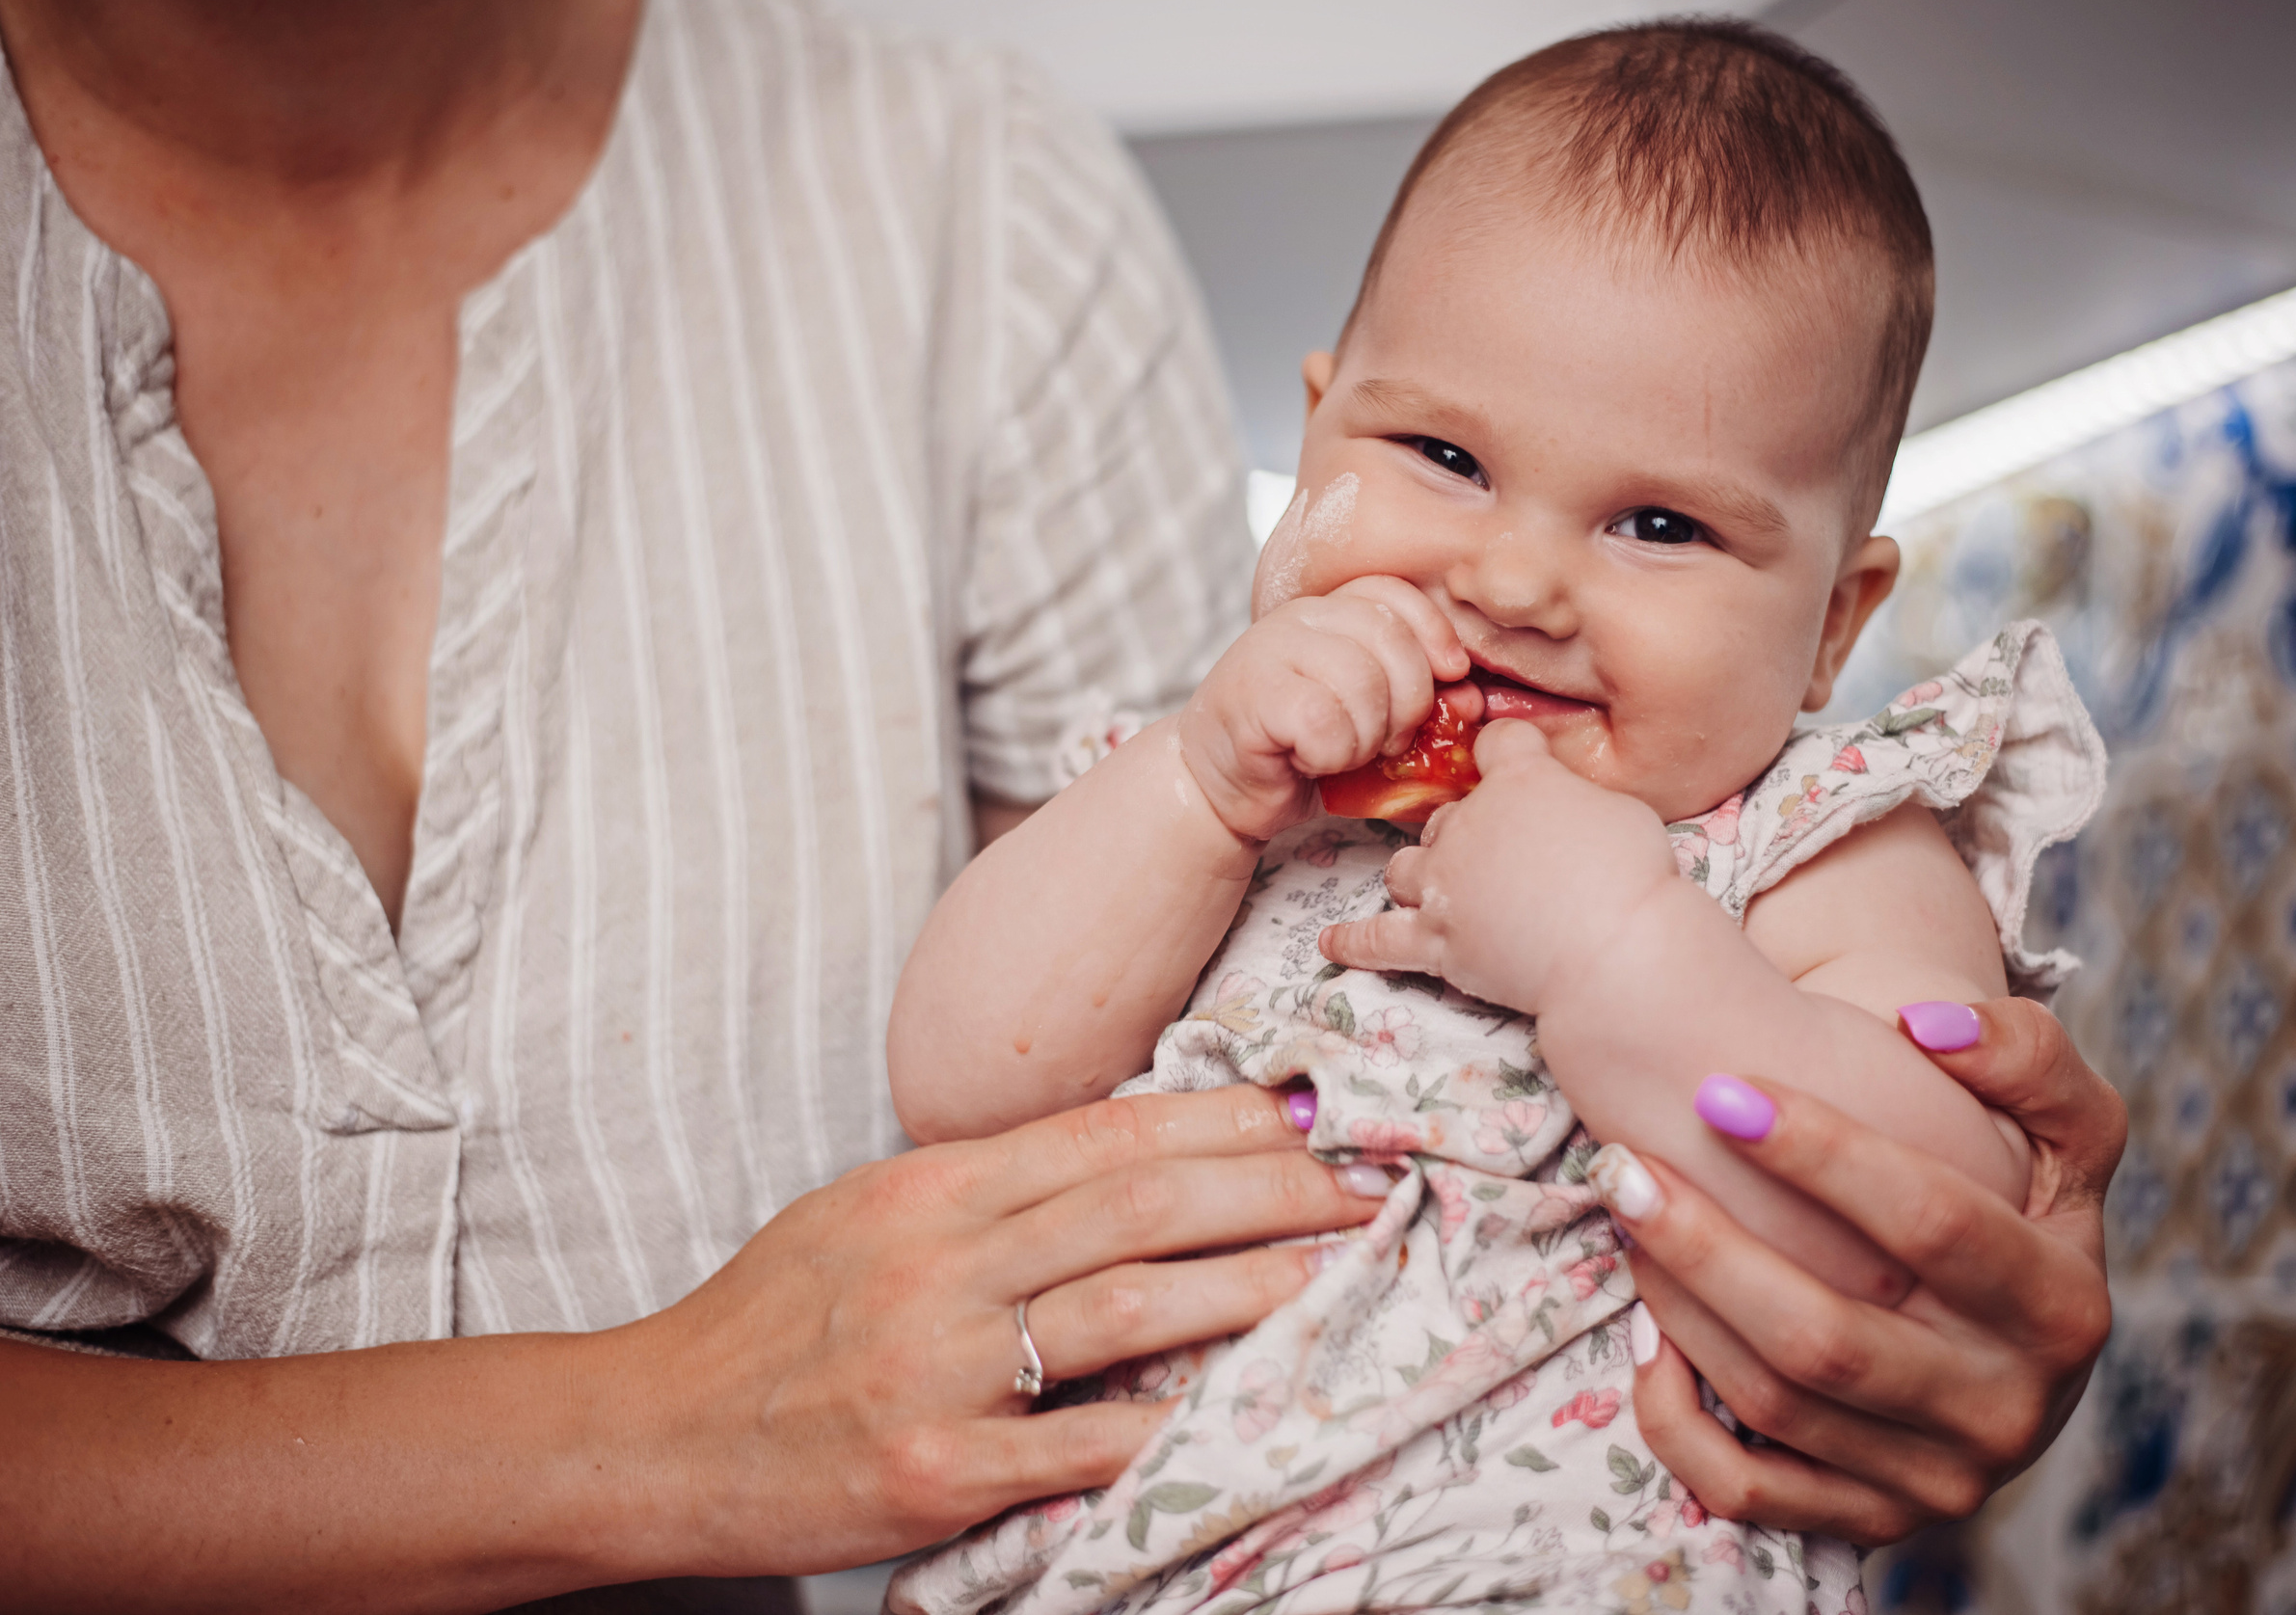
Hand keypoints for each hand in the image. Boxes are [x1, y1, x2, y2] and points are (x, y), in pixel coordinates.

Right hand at [611, 1084, 1391, 1576]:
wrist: (648, 1434)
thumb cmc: (766, 1322)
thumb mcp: (864, 1216)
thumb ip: (983, 1190)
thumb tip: (1117, 1157)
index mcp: (929, 1189)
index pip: (1102, 1132)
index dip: (1218, 1117)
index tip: (1307, 1107)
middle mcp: (938, 1262)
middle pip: (1134, 1205)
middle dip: (1265, 1187)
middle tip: (1364, 1182)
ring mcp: (936, 1367)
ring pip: (1122, 1307)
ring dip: (1244, 1288)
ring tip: (1336, 1273)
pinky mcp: (930, 1470)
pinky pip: (1071, 1446)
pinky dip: (1160, 1427)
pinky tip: (1238, 1412)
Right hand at [1178, 577, 1466, 840]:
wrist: (1216, 789)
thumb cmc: (1296, 752)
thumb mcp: (1368, 719)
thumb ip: (1415, 703)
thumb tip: (1474, 701)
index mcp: (1328, 613)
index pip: (1396, 594)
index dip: (1434, 633)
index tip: (1451, 676)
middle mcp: (1298, 620)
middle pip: (1391, 639)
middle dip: (1408, 702)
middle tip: (1385, 740)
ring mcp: (1270, 651)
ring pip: (1363, 684)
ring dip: (1365, 737)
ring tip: (1339, 752)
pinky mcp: (1254, 695)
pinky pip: (1326, 722)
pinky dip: (1331, 755)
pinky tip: (1308, 760)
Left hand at [1319, 719, 1674, 1013]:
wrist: (1615, 949)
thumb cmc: (1634, 876)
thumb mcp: (1620, 809)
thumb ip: (1578, 799)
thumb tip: (1568, 811)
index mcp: (1519, 781)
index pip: (1498, 746)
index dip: (1507, 756)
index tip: (1510, 762)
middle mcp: (1469, 825)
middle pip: (1446, 816)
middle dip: (1466, 833)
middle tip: (1502, 861)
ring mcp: (1446, 884)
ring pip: (1406, 868)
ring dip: (1422, 875)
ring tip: (1440, 890)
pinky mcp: (1438, 941)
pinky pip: (1379, 940)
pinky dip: (1355, 942)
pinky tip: (1331, 944)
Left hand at [1586, 999, 2123, 1542]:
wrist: (2006, 1321)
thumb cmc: (2015, 1190)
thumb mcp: (2062, 1121)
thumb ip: (2025, 1054)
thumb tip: (1925, 1026)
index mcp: (2065, 1306)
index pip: (1933, 1225)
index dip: (1822, 1154)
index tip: (1720, 1090)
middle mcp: (2012, 1410)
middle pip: (1833, 1337)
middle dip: (1710, 1243)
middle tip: (1623, 1163)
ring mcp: (1941, 1480)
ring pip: (1779, 1403)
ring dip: (1680, 1304)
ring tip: (1625, 1214)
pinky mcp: (1875, 1521)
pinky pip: (1750, 1492)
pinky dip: (1678, 1417)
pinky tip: (1643, 1329)